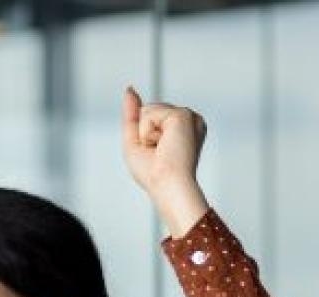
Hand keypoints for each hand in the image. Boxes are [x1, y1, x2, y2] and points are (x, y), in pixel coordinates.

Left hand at [121, 86, 209, 237]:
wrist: (167, 183)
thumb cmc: (152, 172)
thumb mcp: (135, 140)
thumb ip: (132, 114)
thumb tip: (129, 89)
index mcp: (181, 128)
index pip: (152, 116)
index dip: (144, 131)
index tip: (158, 150)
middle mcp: (189, 120)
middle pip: (148, 110)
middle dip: (143, 132)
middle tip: (158, 151)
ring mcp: (188, 116)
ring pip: (148, 110)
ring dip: (145, 132)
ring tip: (161, 148)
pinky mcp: (184, 115)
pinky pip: (150, 113)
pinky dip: (148, 131)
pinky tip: (164, 143)